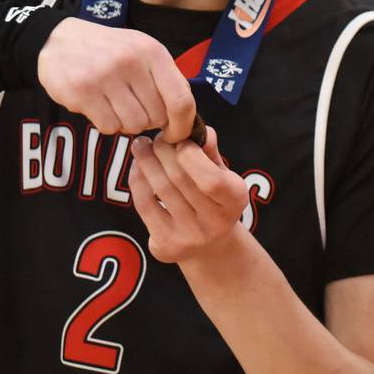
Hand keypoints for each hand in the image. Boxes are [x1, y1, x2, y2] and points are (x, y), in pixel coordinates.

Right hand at [37, 17, 198, 141]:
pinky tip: (100, 107)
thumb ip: (167, 79)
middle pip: (156, 117)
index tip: (176, 134)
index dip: (183, 125)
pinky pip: (109, 127)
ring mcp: (104, 76)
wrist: (59, 40)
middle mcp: (131, 62)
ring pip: (133, 125)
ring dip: (127, 124)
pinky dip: (108, 124)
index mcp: (153, 52)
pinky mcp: (81, 91)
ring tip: (116, 106)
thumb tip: (187, 117)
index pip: (182, 100)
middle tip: (135, 109)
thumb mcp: (143, 51)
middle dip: (149, 121)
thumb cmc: (110, 51)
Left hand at [127, 128, 249, 261]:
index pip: (211, 179)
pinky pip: (144, 204)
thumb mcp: (221, 173)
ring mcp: (189, 237)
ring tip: (141, 145)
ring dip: (146, 160)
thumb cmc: (214, 197)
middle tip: (156, 138)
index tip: (180, 140)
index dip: (190, 155)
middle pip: (179, 179)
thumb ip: (209, 150)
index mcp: (235, 200)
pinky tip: (137, 167)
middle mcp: (215, 223)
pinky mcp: (165, 245)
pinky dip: (137, 180)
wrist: (209, 244)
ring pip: (160, 188)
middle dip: (163, 151)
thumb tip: (195, 128)